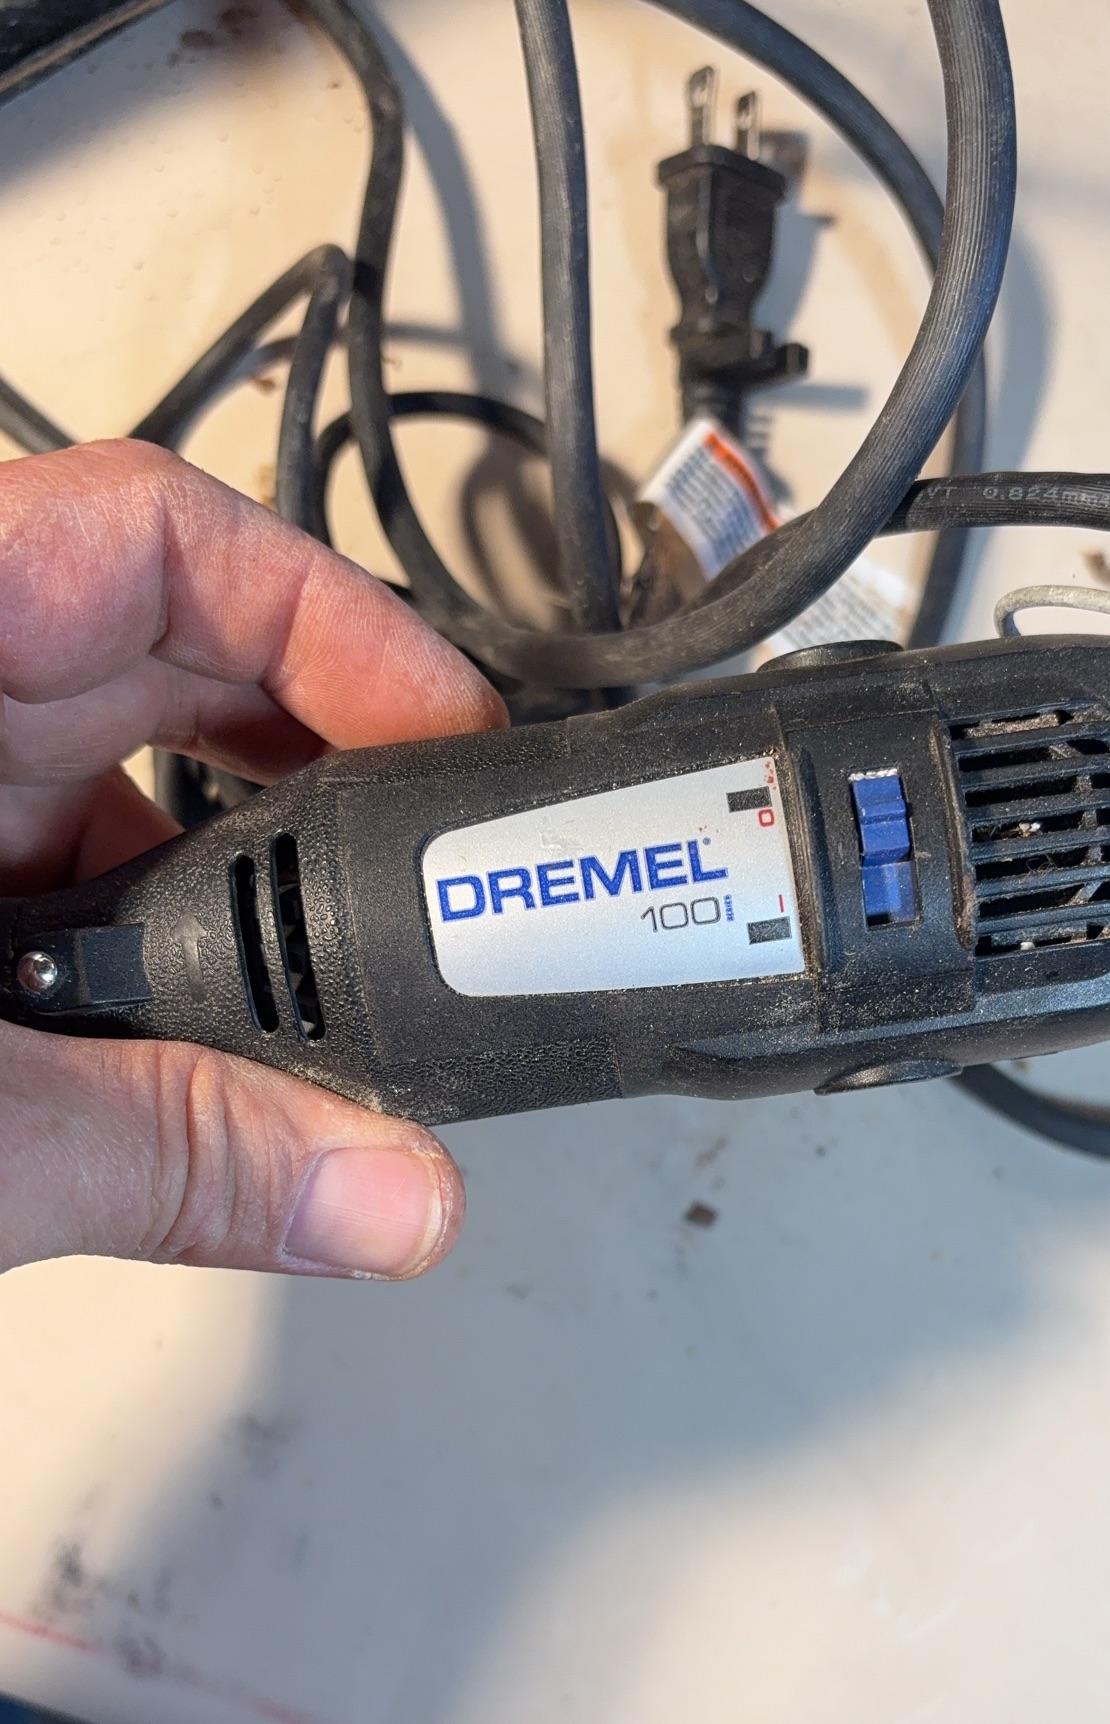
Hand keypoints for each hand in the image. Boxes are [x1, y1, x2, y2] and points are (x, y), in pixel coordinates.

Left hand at [0, 439, 505, 1279]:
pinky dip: (148, 957)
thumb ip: (168, 1152)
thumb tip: (382, 1191)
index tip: (438, 740)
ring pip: (112, 790)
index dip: (328, 614)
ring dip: (232, 898)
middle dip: (314, 781)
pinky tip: (191, 1056)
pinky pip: (57, 877)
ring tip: (324, 998)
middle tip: (427, 879)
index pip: (154, 532)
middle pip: (164, 661)